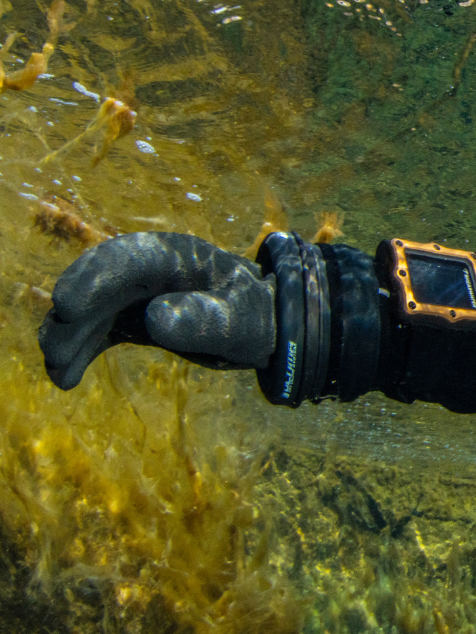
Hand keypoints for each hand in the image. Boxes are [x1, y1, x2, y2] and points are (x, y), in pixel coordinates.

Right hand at [39, 232, 275, 389]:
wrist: (263, 326)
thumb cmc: (255, 316)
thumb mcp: (240, 321)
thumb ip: (204, 319)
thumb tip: (154, 318)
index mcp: (177, 256)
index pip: (129, 258)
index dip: (94, 277)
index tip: (65, 305)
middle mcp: (151, 270)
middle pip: (101, 283)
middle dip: (74, 315)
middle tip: (55, 351)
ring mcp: (138, 293)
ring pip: (93, 309)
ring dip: (70, 337)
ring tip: (59, 371)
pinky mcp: (133, 318)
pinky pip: (99, 330)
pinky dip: (81, 350)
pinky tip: (66, 377)